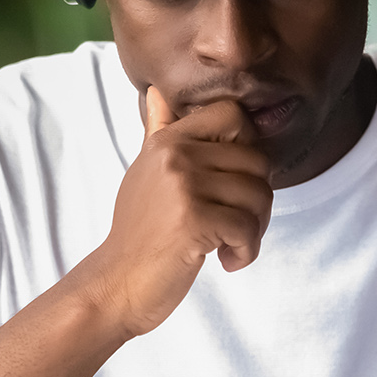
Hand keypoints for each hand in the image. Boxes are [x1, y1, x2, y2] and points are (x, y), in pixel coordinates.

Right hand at [86, 86, 272, 336]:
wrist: (117, 284)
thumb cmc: (138, 234)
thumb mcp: (145, 173)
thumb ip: (158, 132)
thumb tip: (158, 93)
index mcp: (167, 141)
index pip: (232, 114)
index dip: (249, 146)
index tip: (234, 179)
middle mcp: (175, 155)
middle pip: (257, 161)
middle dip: (258, 200)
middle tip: (236, 226)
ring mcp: (183, 186)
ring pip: (259, 195)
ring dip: (254, 230)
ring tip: (229, 245)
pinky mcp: (193, 221)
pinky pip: (248, 228)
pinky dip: (246, 251)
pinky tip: (225, 260)